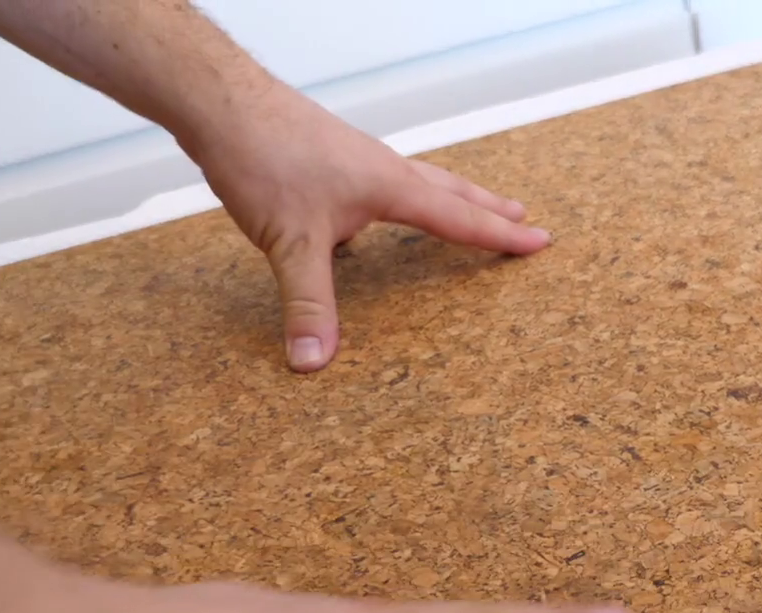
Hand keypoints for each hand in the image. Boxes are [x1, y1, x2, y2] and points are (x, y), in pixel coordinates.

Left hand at [185, 84, 552, 373]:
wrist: (221, 103)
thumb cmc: (263, 157)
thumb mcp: (290, 243)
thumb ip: (309, 304)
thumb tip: (314, 361)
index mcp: (390, 187)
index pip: (459, 218)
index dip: (501, 235)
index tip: (540, 240)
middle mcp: (382, 168)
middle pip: (450, 189)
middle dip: (488, 207)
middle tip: (522, 215)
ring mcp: (356, 158)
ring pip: (418, 179)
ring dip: (449, 195)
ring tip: (467, 204)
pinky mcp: (330, 155)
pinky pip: (381, 178)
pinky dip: (398, 193)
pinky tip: (372, 210)